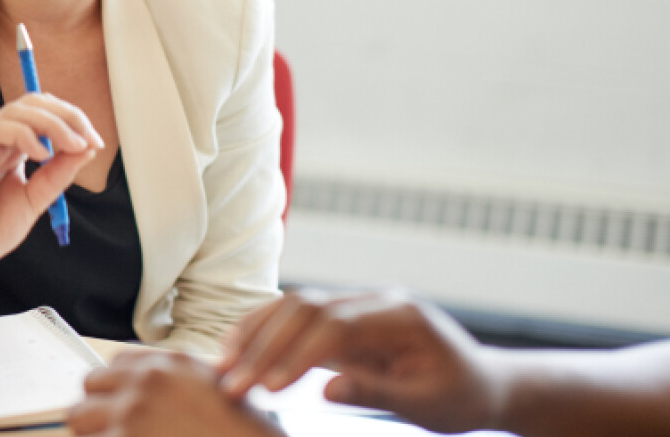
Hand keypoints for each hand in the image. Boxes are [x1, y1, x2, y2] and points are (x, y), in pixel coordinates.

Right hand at [0, 91, 101, 290]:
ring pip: (16, 111)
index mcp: (12, 150)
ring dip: (52, 122)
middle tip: (88, 139)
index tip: (95, 143)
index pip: (44, 115)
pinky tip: (42, 154)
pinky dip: (24, 134)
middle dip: (68, 115)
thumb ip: (56, 176)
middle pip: (33, 104)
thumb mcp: (33, 201)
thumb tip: (86, 149)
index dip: (73, 121)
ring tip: (72, 145)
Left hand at [67, 350, 285, 436]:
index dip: (117, 389)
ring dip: (93, 433)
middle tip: (114, 431)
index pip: (116, 363)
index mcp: (171, 364)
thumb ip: (176, 385)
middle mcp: (148, 381)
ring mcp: (133, 413)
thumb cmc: (243, 435)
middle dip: (98, 410)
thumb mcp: (214, 392)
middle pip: (91, 384)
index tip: (122, 406)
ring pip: (78, 417)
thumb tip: (140, 393)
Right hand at [214, 288, 501, 433]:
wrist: (480, 382)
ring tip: (223, 365)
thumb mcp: (428, 405)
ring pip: (293, 305)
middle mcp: (373, 300)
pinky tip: (238, 349)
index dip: (296, 354)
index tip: (267, 387)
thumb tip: (326, 390)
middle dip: (264, 345)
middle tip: (232, 382)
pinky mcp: (343, 317)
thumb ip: (378, 392)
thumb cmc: (459, 397)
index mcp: (399, 315)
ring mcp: (356, 304)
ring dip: (255, 334)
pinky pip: (296, 316)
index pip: (335, 326)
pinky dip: (264, 330)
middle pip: (305, 308)